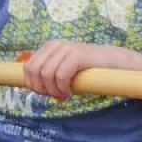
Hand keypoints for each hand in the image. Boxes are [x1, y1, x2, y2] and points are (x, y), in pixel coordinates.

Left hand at [20, 39, 138, 100]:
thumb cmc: (87, 68)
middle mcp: (55, 45)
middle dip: (41, 88)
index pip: (28, 67)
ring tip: (63, 96)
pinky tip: (69, 93)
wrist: (113, 61)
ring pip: (46, 74)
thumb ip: (49, 74)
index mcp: (48, 47)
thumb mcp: (63, 68)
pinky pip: (61, 75)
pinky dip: (62, 88)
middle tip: (54, 96)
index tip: (45, 94)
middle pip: (34, 71)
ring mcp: (66, 48)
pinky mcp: (77, 55)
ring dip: (53, 90)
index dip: (33, 84)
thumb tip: (34, 88)